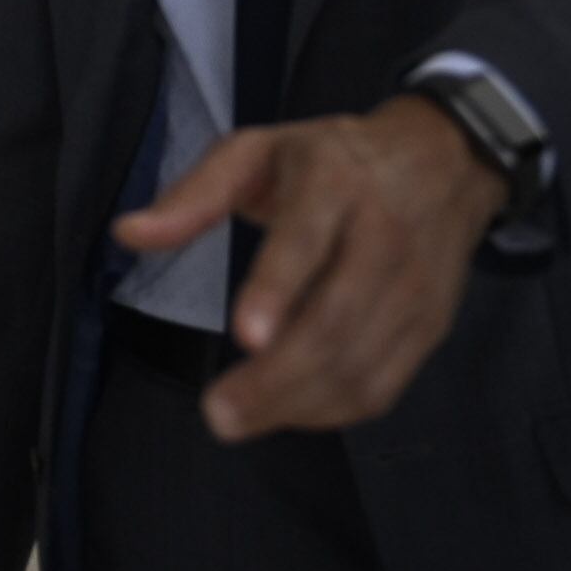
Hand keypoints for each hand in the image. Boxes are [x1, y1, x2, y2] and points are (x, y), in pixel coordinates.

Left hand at [112, 95, 505, 440]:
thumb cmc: (331, 158)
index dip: (278, 289)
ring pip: (361, 362)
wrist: (443, 162)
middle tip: (218, 412)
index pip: (307, 240)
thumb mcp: (255, 151)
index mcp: (334, 183)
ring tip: (237, 418)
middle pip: (336, 319)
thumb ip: (193, 196)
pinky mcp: (430, 326)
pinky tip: (286, 411)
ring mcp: (415, 288)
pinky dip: (333, 410)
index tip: (246, 337)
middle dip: (277, 375)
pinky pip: (384, 384)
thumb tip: (127, 234)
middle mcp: (383, 237)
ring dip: (298, 402)